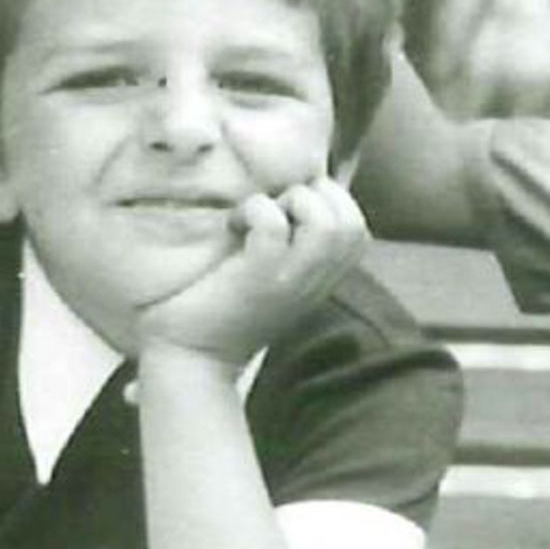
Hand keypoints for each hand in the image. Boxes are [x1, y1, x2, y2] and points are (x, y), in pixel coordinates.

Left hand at [134, 175, 367, 364]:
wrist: (192, 359)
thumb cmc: (222, 309)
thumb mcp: (271, 274)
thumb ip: (292, 244)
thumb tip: (291, 190)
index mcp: (323, 280)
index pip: (358, 229)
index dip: (328, 202)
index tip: (287, 209)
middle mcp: (316, 282)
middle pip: (352, 223)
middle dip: (315, 196)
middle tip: (274, 209)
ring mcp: (290, 281)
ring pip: (326, 222)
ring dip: (290, 201)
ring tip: (256, 215)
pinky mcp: (258, 279)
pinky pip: (272, 223)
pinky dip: (253, 209)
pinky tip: (232, 226)